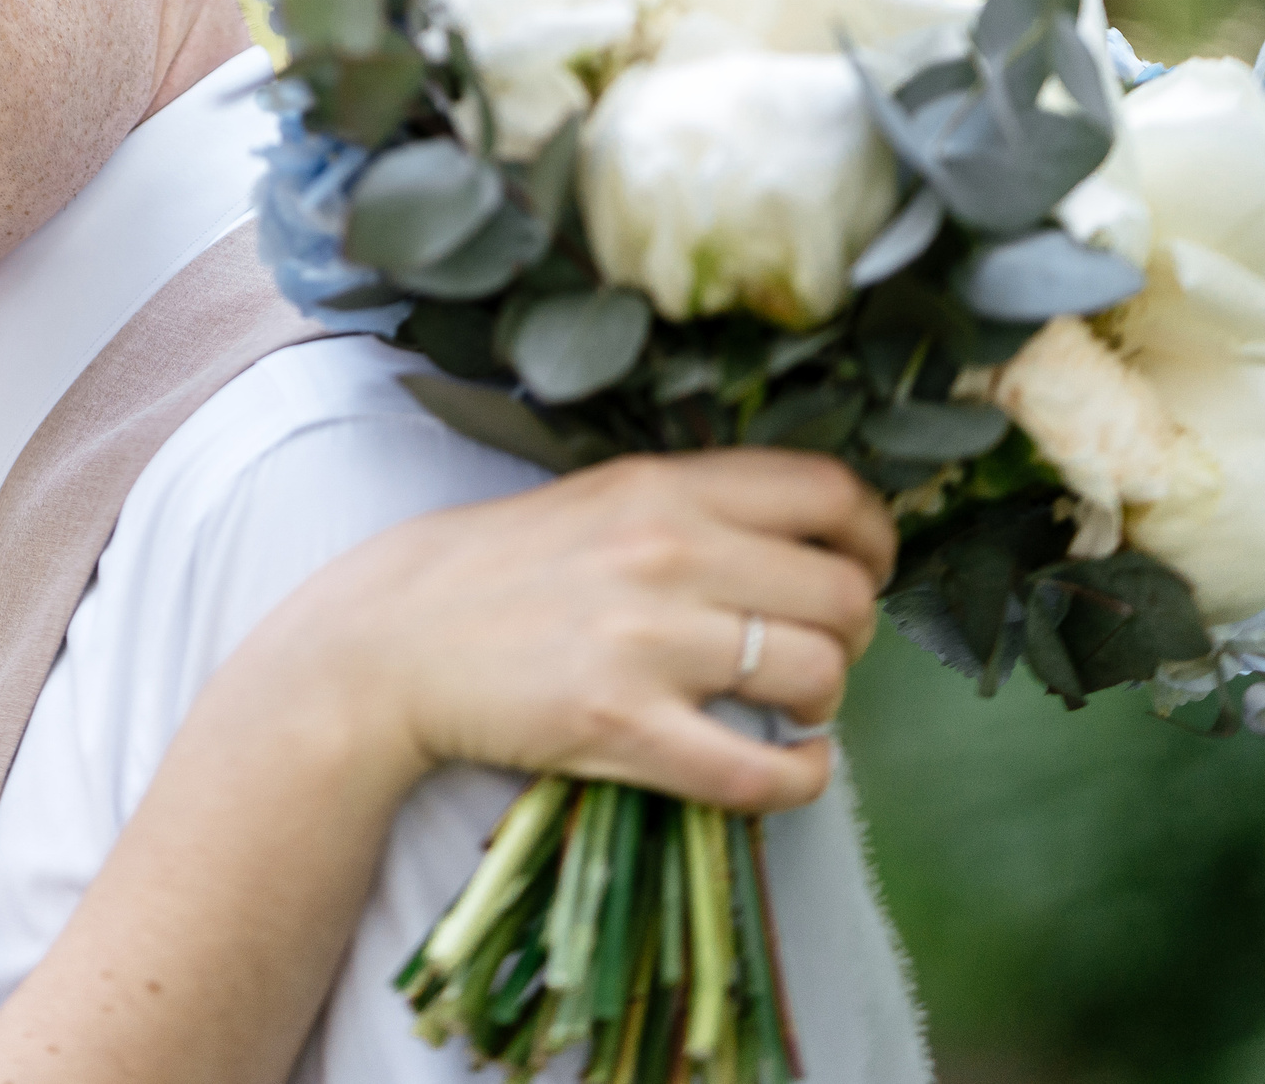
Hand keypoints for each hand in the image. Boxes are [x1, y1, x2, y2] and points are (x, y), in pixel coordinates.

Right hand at [271, 450, 891, 814]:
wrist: (392, 640)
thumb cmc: (499, 568)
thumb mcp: (597, 496)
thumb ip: (696, 504)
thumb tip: (809, 537)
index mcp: (663, 487)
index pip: (828, 492)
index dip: (873, 535)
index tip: (865, 565)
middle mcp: (666, 553)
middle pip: (840, 593)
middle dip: (851, 630)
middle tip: (816, 647)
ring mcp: (647, 643)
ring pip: (815, 676)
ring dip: (825, 699)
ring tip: (792, 705)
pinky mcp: (623, 728)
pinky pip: (760, 770)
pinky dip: (802, 777)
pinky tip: (795, 767)